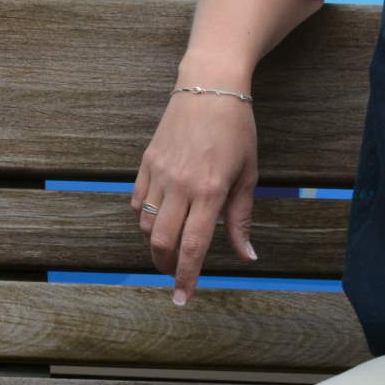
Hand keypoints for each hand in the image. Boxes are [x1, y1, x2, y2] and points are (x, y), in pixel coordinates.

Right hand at [131, 90, 259, 303]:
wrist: (209, 86)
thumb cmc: (237, 130)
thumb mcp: (248, 175)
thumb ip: (241, 219)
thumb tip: (248, 256)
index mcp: (211, 190)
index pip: (193, 246)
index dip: (187, 277)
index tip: (183, 298)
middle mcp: (181, 184)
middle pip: (161, 241)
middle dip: (165, 267)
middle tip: (174, 277)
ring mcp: (160, 173)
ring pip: (145, 224)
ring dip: (154, 245)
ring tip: (168, 251)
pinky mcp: (146, 162)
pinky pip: (136, 201)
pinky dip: (143, 219)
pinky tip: (156, 222)